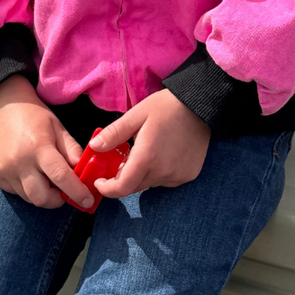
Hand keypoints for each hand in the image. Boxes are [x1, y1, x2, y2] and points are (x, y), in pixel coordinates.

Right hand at [0, 75, 93, 209]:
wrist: (2, 105)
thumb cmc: (34, 115)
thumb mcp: (58, 127)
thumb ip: (72, 151)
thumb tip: (85, 173)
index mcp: (39, 147)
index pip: (61, 177)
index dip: (77, 192)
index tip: (87, 201)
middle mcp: (19, 162)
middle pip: (41, 198)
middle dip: (56, 200)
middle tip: (63, 190)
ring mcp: (3, 170)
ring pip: (27, 197)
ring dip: (41, 193)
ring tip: (44, 176)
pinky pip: (14, 191)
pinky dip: (26, 187)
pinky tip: (27, 171)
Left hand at [89, 89, 210, 198]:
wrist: (200, 105)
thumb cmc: (165, 107)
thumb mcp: (136, 115)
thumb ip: (114, 133)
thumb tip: (94, 147)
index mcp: (147, 157)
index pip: (122, 188)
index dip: (108, 189)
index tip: (100, 182)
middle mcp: (163, 172)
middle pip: (135, 186)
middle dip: (124, 177)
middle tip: (122, 158)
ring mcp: (178, 176)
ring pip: (151, 183)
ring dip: (142, 174)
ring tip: (146, 151)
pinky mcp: (189, 175)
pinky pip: (167, 180)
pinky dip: (159, 172)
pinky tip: (163, 154)